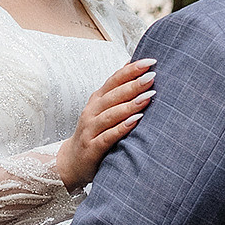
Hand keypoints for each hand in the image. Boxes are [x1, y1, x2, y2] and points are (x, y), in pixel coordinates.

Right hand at [56, 58, 154, 190]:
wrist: (72, 162)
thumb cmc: (95, 133)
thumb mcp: (104, 110)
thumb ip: (118, 93)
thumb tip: (136, 67)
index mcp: (97, 100)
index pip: (114, 80)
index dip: (131, 70)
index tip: (150, 61)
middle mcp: (92, 111)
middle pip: (113, 95)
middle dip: (133, 84)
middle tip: (152, 76)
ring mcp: (90, 130)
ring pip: (110, 114)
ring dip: (129, 105)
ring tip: (148, 97)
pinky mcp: (91, 148)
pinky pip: (107, 136)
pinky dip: (121, 128)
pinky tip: (135, 121)